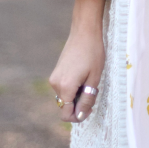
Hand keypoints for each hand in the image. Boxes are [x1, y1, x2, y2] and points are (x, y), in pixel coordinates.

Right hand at [49, 0, 105, 123]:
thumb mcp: (94, 79)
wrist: (84, 31)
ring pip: (65, 97)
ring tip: (89, 81)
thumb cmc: (93, 53)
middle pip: (66, 106)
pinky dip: (73, 88)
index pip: (66, 114)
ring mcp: (54, 78)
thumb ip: (87, 100)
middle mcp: (55, 84)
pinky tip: (83, 76)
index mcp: (65, 87)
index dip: (79, 116)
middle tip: (93, 91)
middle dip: (79, 104)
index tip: (91, 107)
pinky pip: (63, 88)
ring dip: (77, 96)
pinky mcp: (56, 73)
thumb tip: (79, 116)